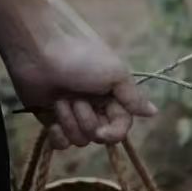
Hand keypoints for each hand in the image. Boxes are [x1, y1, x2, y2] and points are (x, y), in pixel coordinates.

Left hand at [6, 18, 156, 149]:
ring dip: (70, 121)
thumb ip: (133, 98)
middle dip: (88, 121)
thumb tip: (154, 112)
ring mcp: (71, 112)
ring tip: (60, 98)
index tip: (102, 132)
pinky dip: (57, 135)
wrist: (38, 47)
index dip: (113, 133)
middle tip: (76, 97)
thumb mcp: (115, 73)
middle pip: (99, 136)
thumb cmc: (81, 56)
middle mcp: (94, 105)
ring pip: (79, 140)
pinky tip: (52, 119)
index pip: (121, 127)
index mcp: (112, 94)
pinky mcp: (49, 117)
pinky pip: (60, 143)